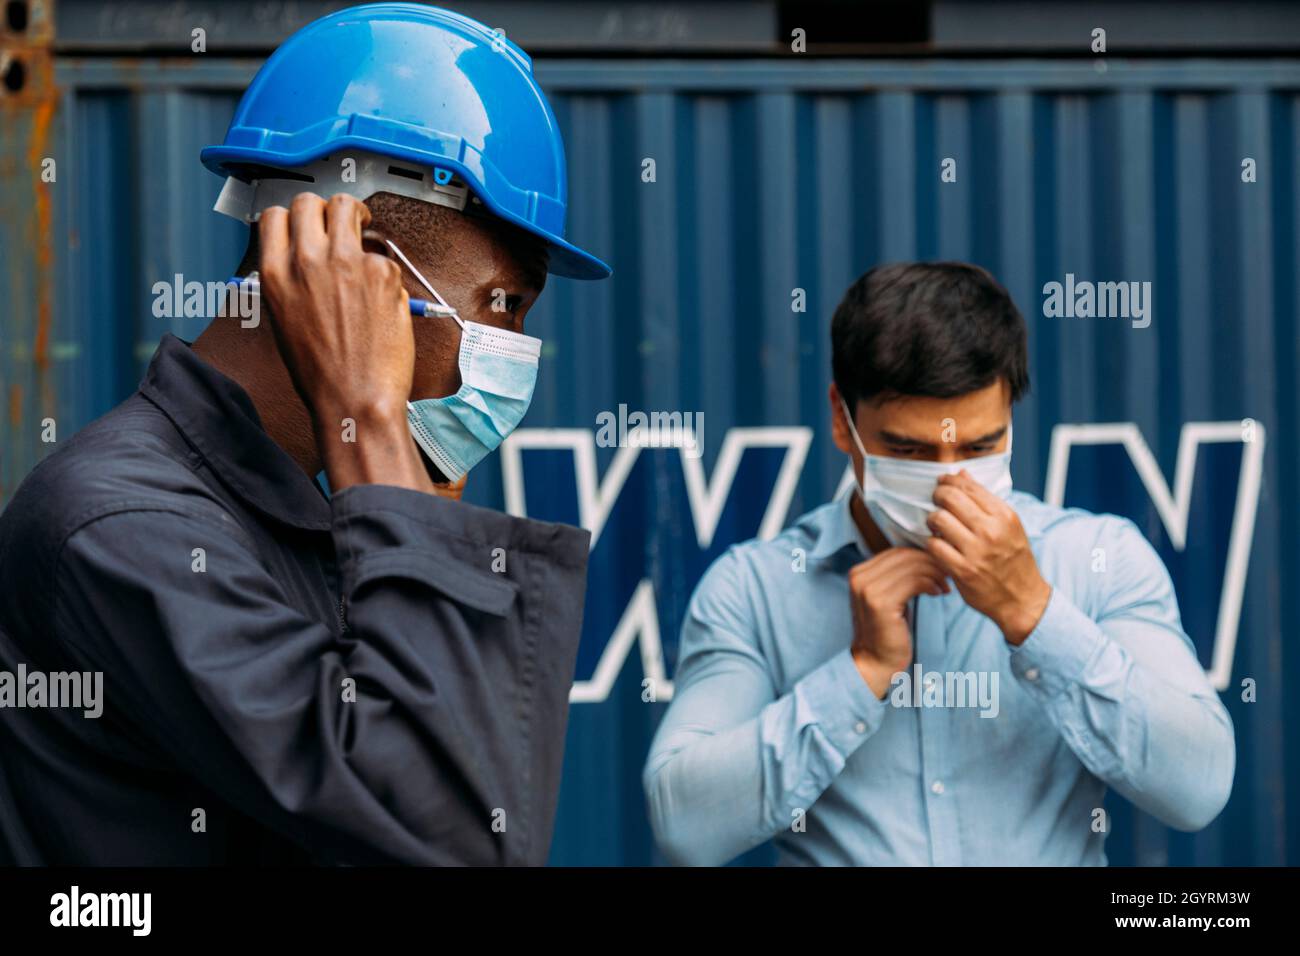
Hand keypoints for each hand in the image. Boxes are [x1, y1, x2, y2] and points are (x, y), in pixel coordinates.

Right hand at [258, 193, 431, 493]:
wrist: (356, 399)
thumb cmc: (322, 374)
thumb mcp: (284, 322)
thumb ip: (290, 283)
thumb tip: (302, 262)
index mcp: (276, 275)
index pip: (276, 217)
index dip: (293, 217)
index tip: (307, 224)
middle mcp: (308, 261)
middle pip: (311, 203)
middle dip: (326, 209)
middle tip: (342, 221)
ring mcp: (347, 263)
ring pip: (349, 208)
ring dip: (356, 216)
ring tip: (364, 232)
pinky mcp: (382, 272)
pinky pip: (382, 255)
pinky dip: (383, 271)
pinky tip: (381, 296)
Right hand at [848, 549, 949, 697]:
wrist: (875, 662)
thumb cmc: (887, 631)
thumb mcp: (889, 597)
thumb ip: (897, 576)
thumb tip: (926, 555)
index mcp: (858, 573)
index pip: (896, 552)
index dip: (922, 555)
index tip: (940, 565)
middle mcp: (859, 577)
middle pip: (904, 556)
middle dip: (931, 562)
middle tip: (948, 574)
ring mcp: (868, 589)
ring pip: (911, 567)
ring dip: (934, 574)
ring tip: (945, 586)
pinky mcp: (880, 603)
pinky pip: (914, 582)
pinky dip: (931, 584)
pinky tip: (938, 593)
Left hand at [925, 471, 1051, 644]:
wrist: (1023, 600)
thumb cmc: (1013, 559)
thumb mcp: (1008, 526)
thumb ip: (984, 499)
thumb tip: (961, 473)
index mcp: (1004, 516)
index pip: (968, 486)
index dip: (949, 481)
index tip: (942, 483)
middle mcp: (991, 530)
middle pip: (949, 498)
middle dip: (938, 497)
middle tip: (937, 503)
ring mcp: (976, 551)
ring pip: (938, 519)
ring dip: (932, 520)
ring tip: (937, 526)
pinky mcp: (963, 571)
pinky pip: (934, 546)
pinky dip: (931, 543)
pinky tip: (937, 544)